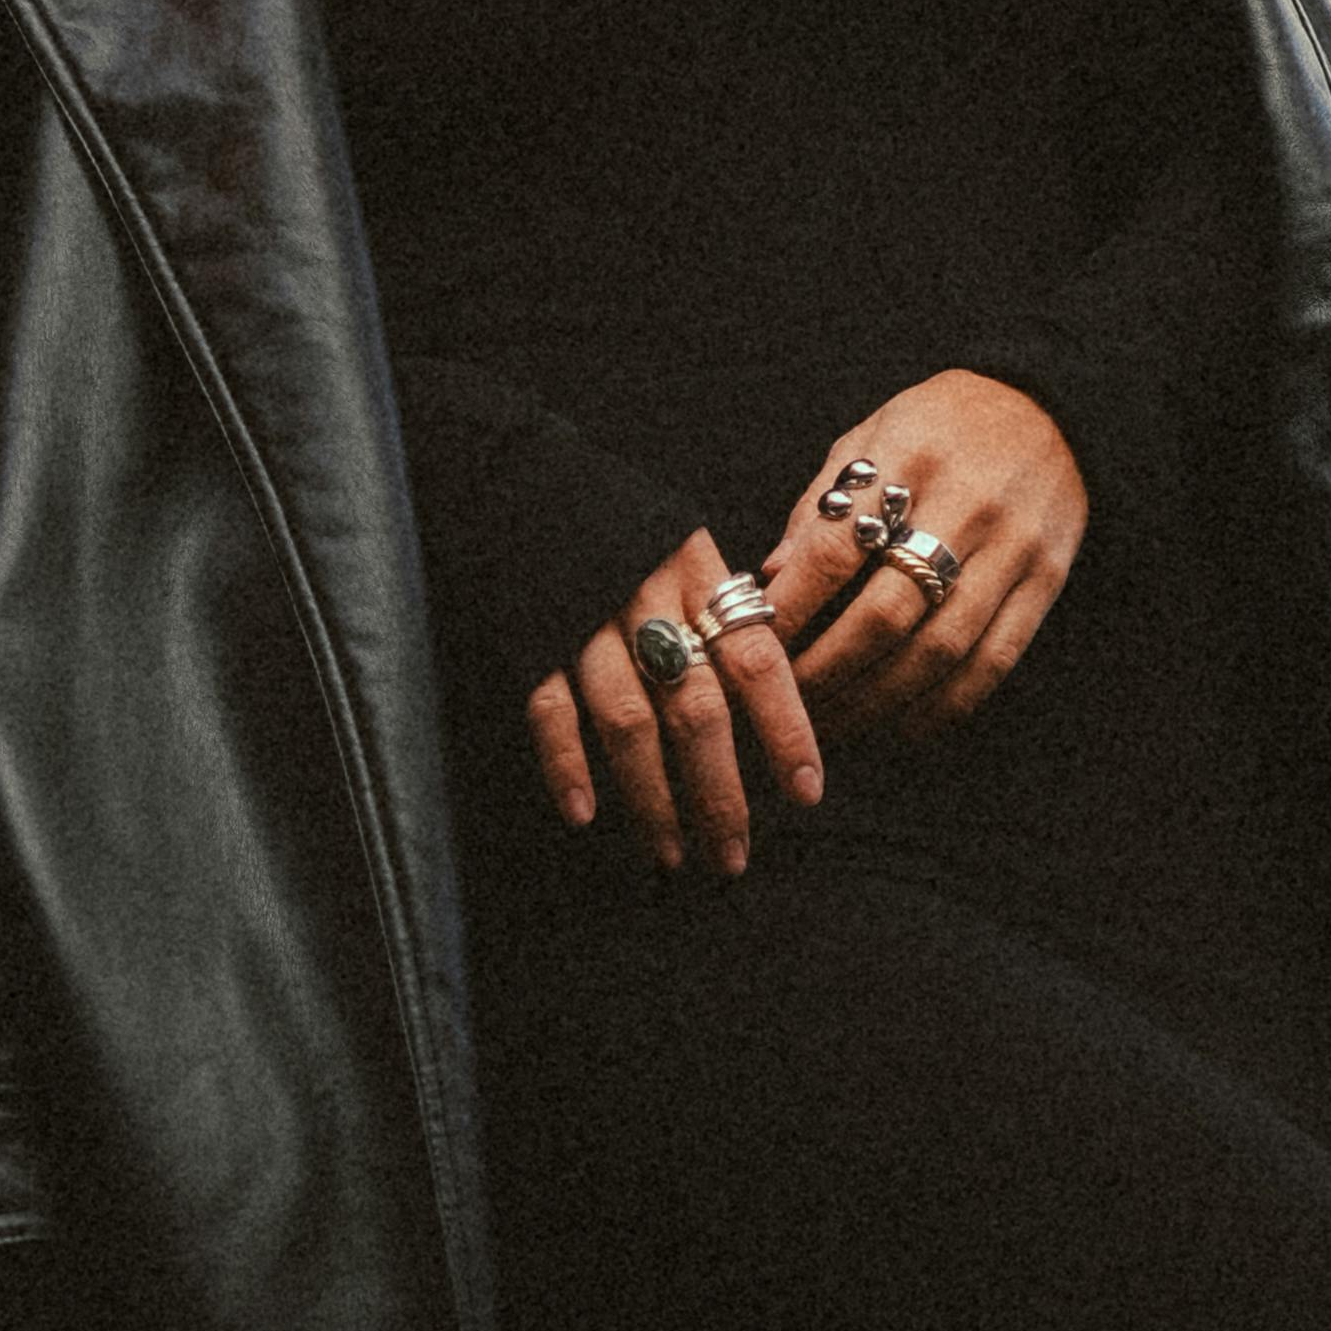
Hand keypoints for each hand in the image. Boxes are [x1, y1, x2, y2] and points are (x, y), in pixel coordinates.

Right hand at [523, 527, 826, 875]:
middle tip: (734, 858)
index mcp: (699, 574)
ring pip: (628, 722)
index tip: (807, 794)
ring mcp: (586, 622)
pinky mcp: (531, 637)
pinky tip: (585, 815)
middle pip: (696, 708)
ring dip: (652, 797)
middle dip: (719, 792)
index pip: (758, 660)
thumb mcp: (688, 544)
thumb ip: (725, 606)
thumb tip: (784, 680)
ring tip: (671, 856)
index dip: (786, 729)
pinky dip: (566, 764)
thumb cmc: (623, 523)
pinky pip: (550, 710)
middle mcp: (649, 600)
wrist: (523, 472)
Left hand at [762, 376, 1083, 741]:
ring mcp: (1013, 549)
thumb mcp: (872, 435)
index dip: (792, 607)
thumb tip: (769, 580)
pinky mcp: (1047, 581)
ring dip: (878, 701)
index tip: (754, 644)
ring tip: (835, 724)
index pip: (837, 548)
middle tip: (788, 702)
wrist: (1049, 405)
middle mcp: (965, 506)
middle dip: (828, 671)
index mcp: (908, 459)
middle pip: (887, 614)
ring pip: (940, 651)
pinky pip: (993, 662)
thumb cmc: (941, 424)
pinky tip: (904, 723)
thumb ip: (822, 505)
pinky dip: (944, 706)